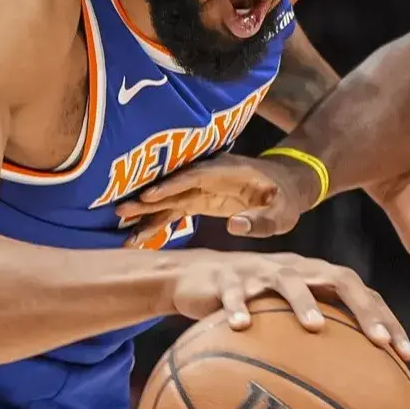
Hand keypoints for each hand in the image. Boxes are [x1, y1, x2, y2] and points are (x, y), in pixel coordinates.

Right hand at [120, 153, 317, 243]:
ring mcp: (202, 188)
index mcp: (227, 172)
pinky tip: (136, 237)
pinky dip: (156, 222)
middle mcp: (209, 176)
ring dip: (146, 211)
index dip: (172, 185)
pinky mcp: (199, 201)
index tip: (150, 196)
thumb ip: (260, 219)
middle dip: (148, 198)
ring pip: (169, 199)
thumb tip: (234, 226)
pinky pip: (173, 210)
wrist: (289, 188)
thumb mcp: (281, 212)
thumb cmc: (286, 199)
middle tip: (121, 210)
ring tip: (121, 225)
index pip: (194, 176)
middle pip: (174, 185)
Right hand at [168, 250, 409, 359]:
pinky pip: (233, 291)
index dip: (388, 322)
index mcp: (318, 279)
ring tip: (316, 327)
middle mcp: (297, 270)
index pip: (364, 295)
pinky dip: (237, 306)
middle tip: (378, 342)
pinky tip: (240, 327)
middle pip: (340, 278)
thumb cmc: (252, 307)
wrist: (197, 277)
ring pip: (288, 280)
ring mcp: (261, 271)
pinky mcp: (226, 278)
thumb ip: (314, 349)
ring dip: (303, 301)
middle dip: (364, 309)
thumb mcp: (284, 323)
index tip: (408, 357)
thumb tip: (344, 404)